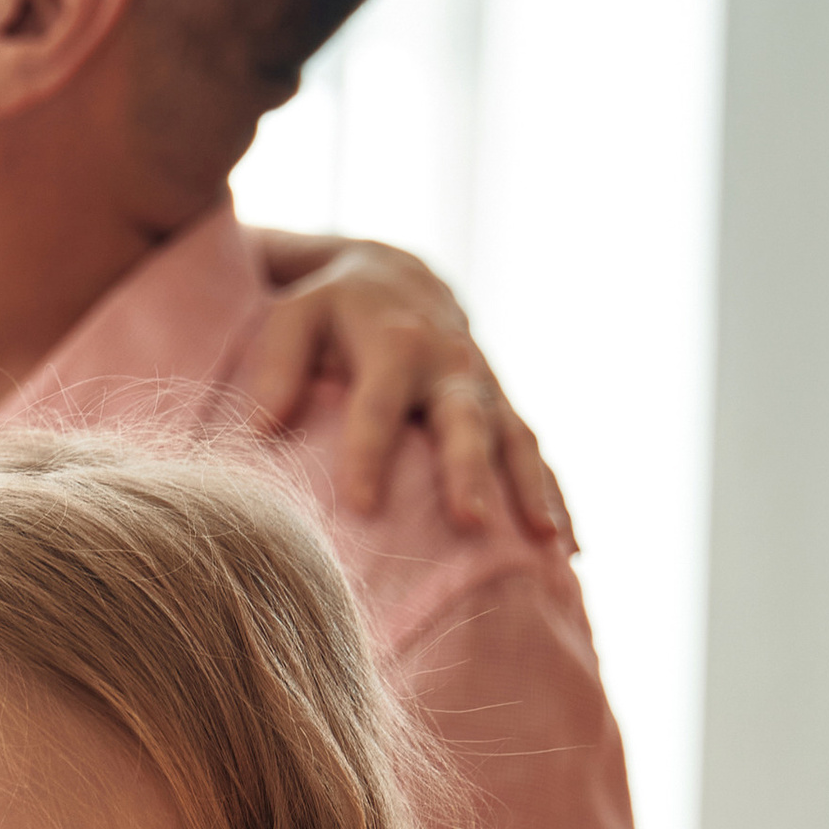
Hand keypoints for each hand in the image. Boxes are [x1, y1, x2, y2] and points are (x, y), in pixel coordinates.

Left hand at [246, 229, 569, 541]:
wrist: (396, 277)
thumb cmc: (332, 308)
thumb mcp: (295, 316)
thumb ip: (276, 365)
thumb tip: (259, 427)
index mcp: (394, 344)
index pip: (378, 406)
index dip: (369, 454)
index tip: (361, 508)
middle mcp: (451, 364)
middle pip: (464, 422)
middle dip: (470, 472)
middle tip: (471, 523)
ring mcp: (487, 388)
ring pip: (516, 440)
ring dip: (532, 491)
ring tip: (545, 546)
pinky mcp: (504, 409)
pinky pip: (535, 454)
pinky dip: (556, 497)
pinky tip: (568, 550)